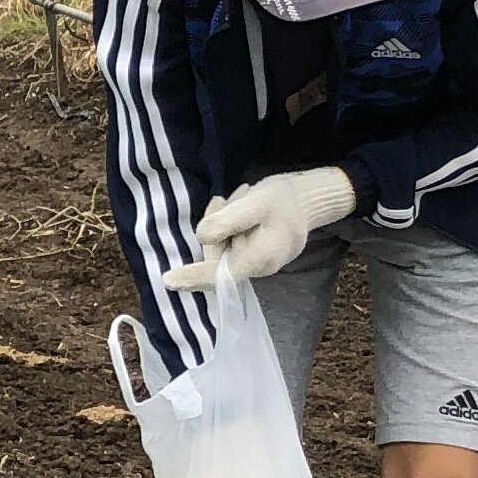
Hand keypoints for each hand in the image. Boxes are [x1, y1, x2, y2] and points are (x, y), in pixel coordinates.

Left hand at [160, 165, 357, 289]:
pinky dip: (229, 224)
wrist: (309, 198)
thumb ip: (228, 221)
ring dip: (222, 222)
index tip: (168, 280)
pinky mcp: (253, 253)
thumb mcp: (255, 203)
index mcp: (258, 259)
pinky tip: (241, 205)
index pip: (219, 275)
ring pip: (221, 247)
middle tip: (223, 201)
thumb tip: (201, 236)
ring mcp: (255, 262)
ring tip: (240, 199)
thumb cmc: (284, 199)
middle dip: (213, 229)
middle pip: (216, 257)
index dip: (193, 277)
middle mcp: (256, 267)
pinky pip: (230, 243)